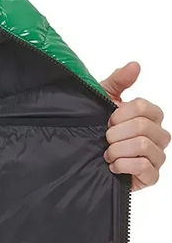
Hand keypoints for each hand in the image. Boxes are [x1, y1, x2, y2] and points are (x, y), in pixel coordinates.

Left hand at [100, 61, 168, 190]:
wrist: (83, 159)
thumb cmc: (96, 129)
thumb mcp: (102, 101)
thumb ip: (118, 82)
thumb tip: (134, 65)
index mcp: (150, 116)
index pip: (144, 107)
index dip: (120, 114)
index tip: (107, 121)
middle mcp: (158, 135)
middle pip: (143, 127)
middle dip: (116, 134)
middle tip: (105, 140)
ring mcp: (157, 157)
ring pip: (144, 146)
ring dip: (118, 150)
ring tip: (107, 154)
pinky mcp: (151, 177)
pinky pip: (146, 168)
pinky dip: (124, 165)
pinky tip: (113, 166)